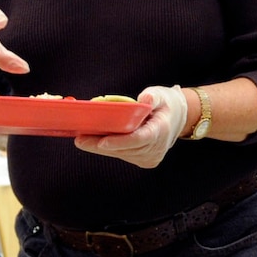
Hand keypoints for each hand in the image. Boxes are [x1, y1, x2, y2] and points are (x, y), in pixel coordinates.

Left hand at [75, 85, 189, 168]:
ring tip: (82, 139)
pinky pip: (123, 155)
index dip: (119, 142)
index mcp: (161, 130)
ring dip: (101, 148)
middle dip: (100, 145)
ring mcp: (150, 158)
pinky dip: (109, 148)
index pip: (138, 139)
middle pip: (124, 148)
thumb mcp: (161, 94)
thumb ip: (152, 97)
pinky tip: (94, 142)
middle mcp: (156, 148)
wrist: (177, 119)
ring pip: (121, 154)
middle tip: (79, 139)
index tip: (101, 142)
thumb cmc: (166, 104)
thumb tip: (144, 100)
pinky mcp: (145, 161)